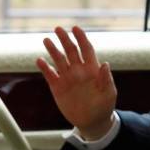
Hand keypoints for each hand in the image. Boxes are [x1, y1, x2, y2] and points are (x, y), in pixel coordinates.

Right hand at [35, 26, 116, 140]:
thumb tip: (105, 64)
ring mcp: (68, 78)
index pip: (86, 49)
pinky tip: (40, 60)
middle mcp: (79, 70)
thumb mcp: (109, 93)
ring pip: (59, 60)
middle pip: (71, 51)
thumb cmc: (104, 106)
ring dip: (53, 50)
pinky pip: (50, 75)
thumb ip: (106, 79)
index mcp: (92, 69)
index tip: (75, 28)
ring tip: (46, 40)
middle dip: (65, 39)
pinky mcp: (58, 88)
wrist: (93, 121)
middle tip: (58, 28)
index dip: (81, 38)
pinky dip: (45, 67)